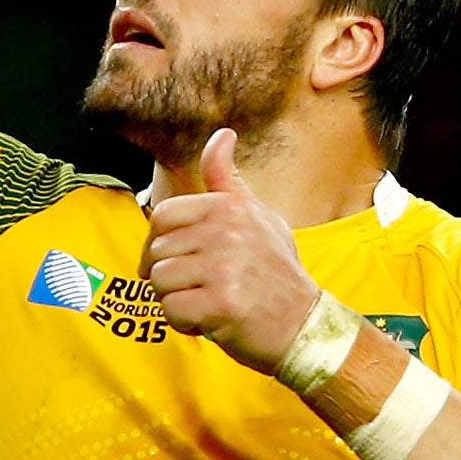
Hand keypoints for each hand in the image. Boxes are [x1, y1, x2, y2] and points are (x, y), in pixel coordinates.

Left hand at [140, 128, 320, 372]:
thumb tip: (222, 134)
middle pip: (156, 251)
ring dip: (176, 299)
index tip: (174, 258)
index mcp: (230, 208)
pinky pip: (170, 310)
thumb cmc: (275, 273)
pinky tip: (210, 319)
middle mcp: (227, 232)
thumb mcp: (258, 216)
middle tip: (200, 286)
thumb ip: (228, 181)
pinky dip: (184, 322)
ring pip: (159, 282)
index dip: (159, 242)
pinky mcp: (221, 304)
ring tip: (207, 301)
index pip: (162, 215)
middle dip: (169, 275)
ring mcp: (224, 268)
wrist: (303, 325)